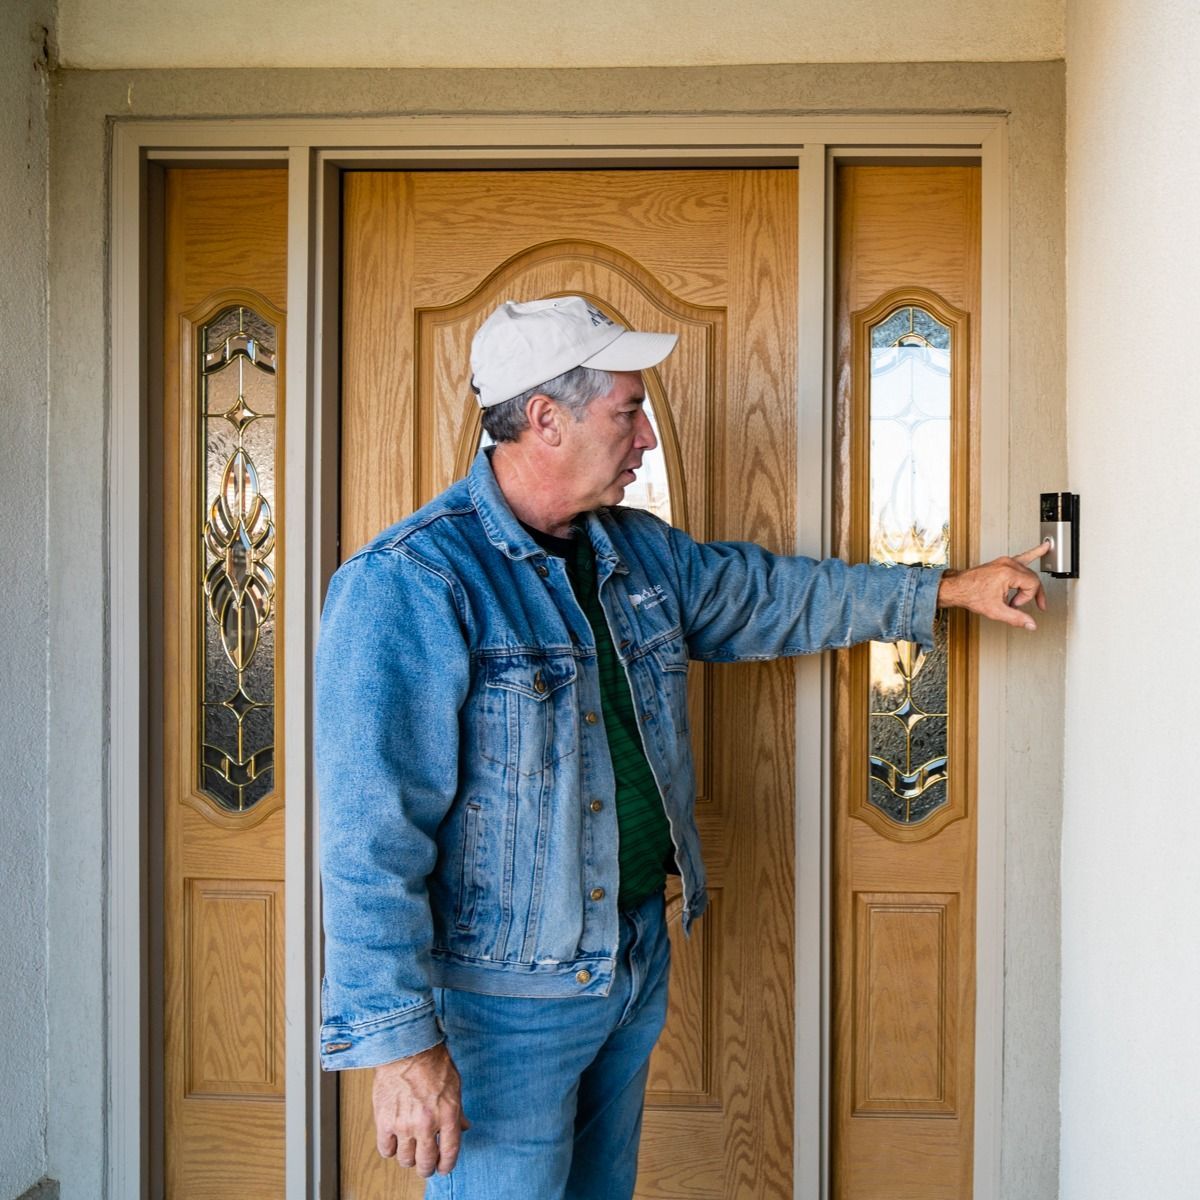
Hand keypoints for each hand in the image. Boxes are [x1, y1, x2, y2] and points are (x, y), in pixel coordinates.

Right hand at [372, 1042, 470, 1176]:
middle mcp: (426, 1124)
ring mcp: (404, 1124)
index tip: (443, 1167)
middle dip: (427, 1167)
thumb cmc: (432, 1062)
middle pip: (426, 1162)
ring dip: (409, 1158)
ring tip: (410, 1149)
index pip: (449, 1153)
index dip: (446, 1165)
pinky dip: (391, 1149)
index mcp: (447, 1115)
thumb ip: (458, 1111)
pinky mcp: (384, 1121)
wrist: (407, 1048)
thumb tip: (464, 1127)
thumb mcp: (455, 1086)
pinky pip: (386, 1150)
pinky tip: (395, 1140)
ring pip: (405, 1160)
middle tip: (426, 1164)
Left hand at [937, 542, 1050, 630]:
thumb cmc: (971, 595)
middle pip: (1032, 578)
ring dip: (1030, 584)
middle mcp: (1008, 564)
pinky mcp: (1002, 562)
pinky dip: (1034, 553)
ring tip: (1038, 590)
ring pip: (1029, 570)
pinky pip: (1022, 557)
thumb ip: (1016, 618)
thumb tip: (1031, 624)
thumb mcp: (995, 611)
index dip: (1027, 598)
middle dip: (1028, 594)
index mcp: (1008, 573)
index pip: (1033, 584)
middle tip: (1018, 604)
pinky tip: (1043, 547)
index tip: (1015, 605)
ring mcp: (1005, 561)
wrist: (957, 588)